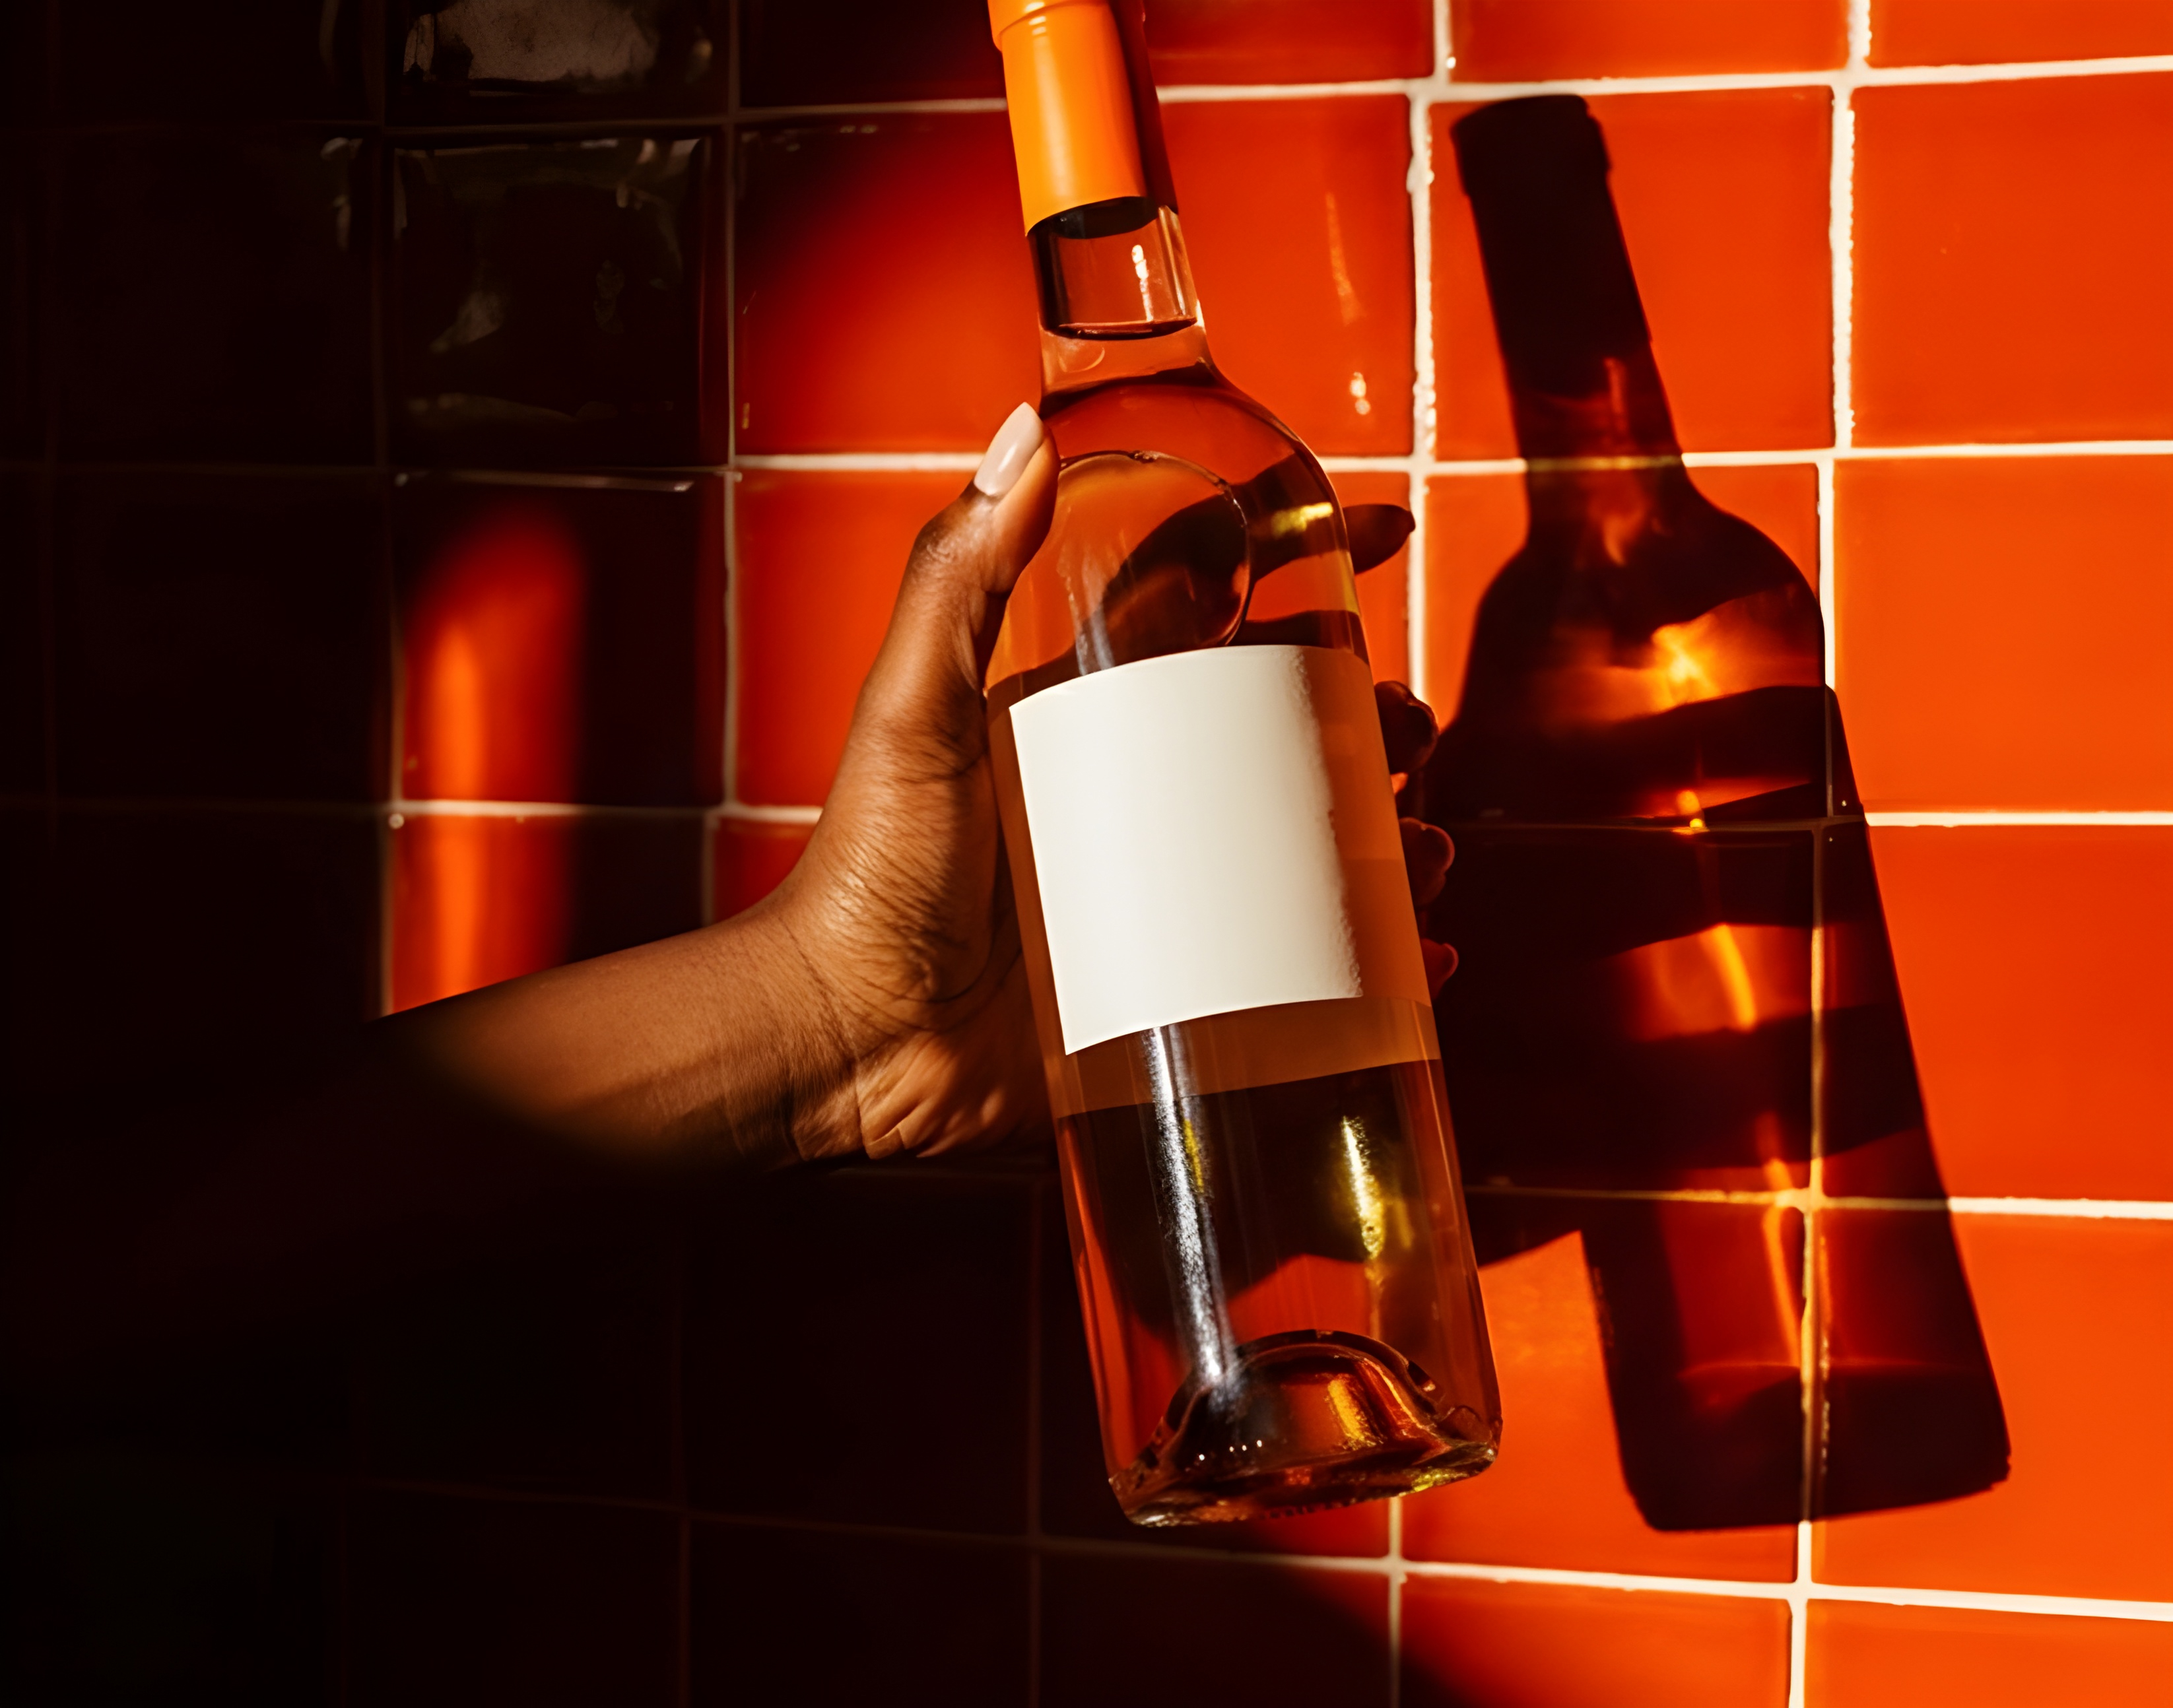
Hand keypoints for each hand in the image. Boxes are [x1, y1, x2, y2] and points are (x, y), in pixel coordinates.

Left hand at [764, 407, 1455, 1163]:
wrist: (854, 1038)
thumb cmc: (869, 868)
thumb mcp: (912, 709)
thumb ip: (956, 576)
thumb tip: (1024, 433)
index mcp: (1078, 704)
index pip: (1208, 602)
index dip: (1296, 556)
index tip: (1378, 530)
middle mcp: (1131, 785)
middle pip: (1282, 722)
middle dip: (1366, 713)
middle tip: (1407, 723)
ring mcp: (1162, 884)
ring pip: (1309, 840)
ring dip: (1386, 833)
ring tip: (1423, 845)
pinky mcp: (1178, 978)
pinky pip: (1302, 965)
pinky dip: (1373, 959)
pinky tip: (1421, 956)